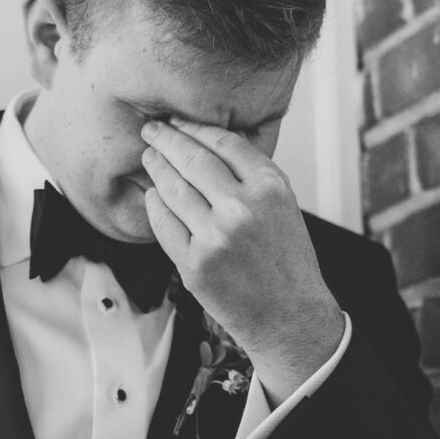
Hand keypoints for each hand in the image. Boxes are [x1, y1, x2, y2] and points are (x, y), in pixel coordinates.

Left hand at [140, 118, 343, 405]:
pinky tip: (152, 195)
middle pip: (192, 159)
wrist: (290, 317)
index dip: (194, 127)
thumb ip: (251, 177)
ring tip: (149, 157)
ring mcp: (215, 236)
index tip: (177, 121)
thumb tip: (206, 145)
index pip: (224, 142)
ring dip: (156, 168)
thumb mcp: (284, 207)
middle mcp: (243, 207)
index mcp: (271, 187)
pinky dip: (155, 206)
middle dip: (166, 140)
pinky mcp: (194, 263)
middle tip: (151, 130)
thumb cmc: (287, 262)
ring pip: (173, 189)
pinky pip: (163, 225)